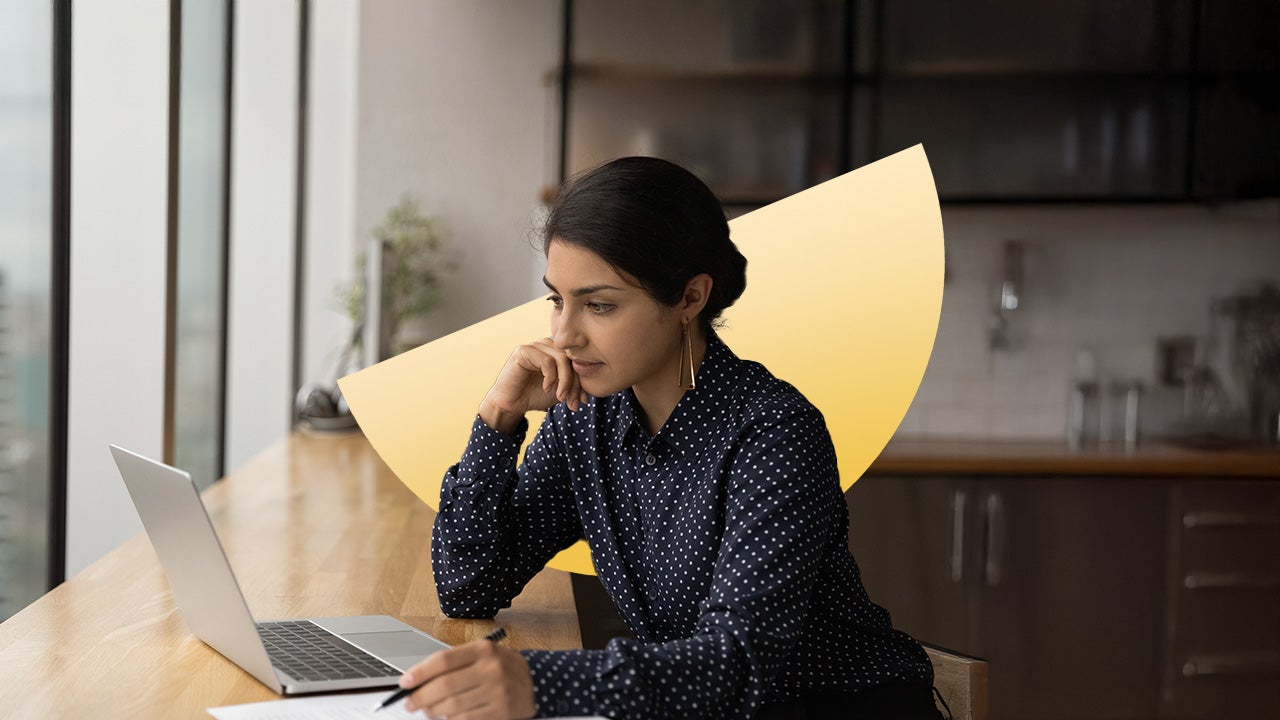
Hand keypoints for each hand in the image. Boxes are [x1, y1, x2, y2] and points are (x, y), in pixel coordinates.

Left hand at [399, 639, 535, 719]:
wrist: (535, 683)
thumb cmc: (501, 669)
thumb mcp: (482, 656)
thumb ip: (454, 665)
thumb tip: (419, 682)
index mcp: (483, 649)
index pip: (444, 660)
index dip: (420, 672)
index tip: (404, 682)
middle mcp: (492, 668)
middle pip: (445, 685)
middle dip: (421, 696)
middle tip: (410, 703)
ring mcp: (498, 690)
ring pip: (453, 705)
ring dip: (434, 711)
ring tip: (428, 711)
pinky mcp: (502, 710)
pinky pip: (466, 719)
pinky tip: (447, 717)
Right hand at [479, 338, 588, 433]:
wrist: (511, 404)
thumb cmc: (534, 396)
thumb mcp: (561, 391)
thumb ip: (574, 386)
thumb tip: (591, 391)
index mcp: (557, 351)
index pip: (577, 361)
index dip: (582, 382)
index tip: (582, 401)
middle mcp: (547, 345)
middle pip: (571, 359)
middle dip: (574, 383)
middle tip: (572, 402)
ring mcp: (535, 345)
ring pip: (561, 359)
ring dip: (564, 382)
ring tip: (560, 398)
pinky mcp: (523, 351)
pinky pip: (546, 360)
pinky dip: (550, 377)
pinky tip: (547, 388)